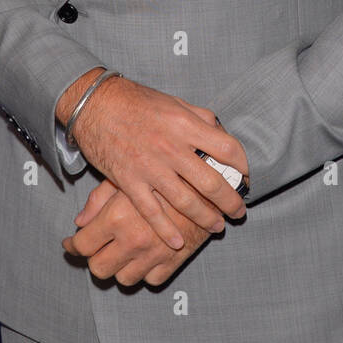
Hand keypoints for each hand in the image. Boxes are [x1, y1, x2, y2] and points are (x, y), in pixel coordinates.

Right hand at [62, 75, 248, 249]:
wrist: (96, 103)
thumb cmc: (136, 101)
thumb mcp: (174, 102)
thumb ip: (199, 118)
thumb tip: (221, 132)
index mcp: (185, 124)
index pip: (227, 148)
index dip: (243, 165)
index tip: (247, 176)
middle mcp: (171, 147)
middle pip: (211, 181)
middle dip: (230, 201)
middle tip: (238, 212)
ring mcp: (150, 167)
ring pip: (186, 201)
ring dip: (206, 218)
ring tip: (217, 226)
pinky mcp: (129, 181)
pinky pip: (151, 211)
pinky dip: (166, 229)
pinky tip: (178, 242)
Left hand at [62, 178, 223, 286]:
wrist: (208, 178)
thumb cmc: (164, 170)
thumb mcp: (126, 175)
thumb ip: (99, 199)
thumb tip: (81, 220)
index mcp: (116, 217)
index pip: (82, 244)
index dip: (73, 245)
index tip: (71, 243)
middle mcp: (132, 239)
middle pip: (98, 268)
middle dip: (95, 259)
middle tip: (98, 248)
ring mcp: (154, 254)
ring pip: (124, 279)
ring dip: (121, 267)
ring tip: (123, 251)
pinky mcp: (174, 262)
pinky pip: (151, 280)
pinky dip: (147, 271)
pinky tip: (147, 254)